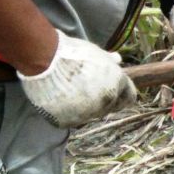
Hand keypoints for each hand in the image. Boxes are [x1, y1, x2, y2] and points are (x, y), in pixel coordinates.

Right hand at [18, 31, 136, 128]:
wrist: (44, 59)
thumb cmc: (71, 52)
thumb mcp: (95, 53)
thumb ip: (108, 61)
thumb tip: (118, 60)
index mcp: (117, 84)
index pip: (129, 98)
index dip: (121, 95)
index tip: (113, 92)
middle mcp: (106, 101)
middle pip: (110, 108)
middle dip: (101, 101)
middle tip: (85, 91)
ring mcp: (87, 113)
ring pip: (90, 115)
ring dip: (83, 108)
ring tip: (68, 93)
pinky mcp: (67, 121)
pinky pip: (69, 120)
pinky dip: (64, 113)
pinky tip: (57, 101)